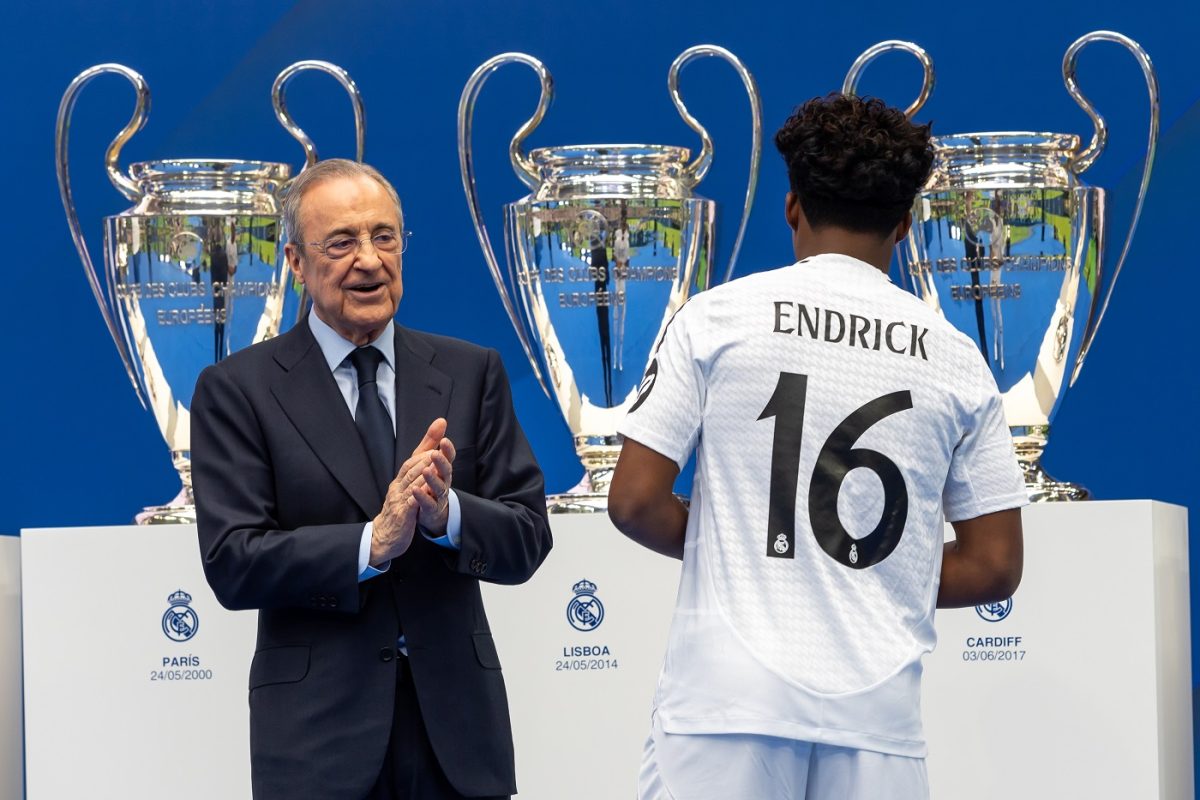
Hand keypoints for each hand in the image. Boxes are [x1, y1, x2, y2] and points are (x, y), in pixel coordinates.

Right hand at [370, 419, 447, 562]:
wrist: (384, 537)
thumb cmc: (398, 511)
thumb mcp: (407, 490)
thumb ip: (418, 474)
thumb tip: (429, 454)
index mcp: (400, 481)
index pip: (412, 459)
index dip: (426, 444)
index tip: (440, 427)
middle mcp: (398, 487)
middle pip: (411, 468)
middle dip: (425, 455)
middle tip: (438, 445)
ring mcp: (399, 501)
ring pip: (411, 483)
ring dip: (423, 471)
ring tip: (434, 461)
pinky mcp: (402, 515)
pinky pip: (410, 503)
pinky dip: (418, 495)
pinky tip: (426, 489)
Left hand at [412, 431, 455, 534]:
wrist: (431, 510)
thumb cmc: (429, 481)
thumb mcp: (427, 459)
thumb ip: (432, 441)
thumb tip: (441, 420)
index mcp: (443, 468)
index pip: (449, 457)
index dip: (448, 450)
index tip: (444, 440)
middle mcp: (444, 481)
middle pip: (446, 471)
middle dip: (442, 462)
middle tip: (436, 454)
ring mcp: (439, 496)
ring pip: (439, 487)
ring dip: (433, 479)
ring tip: (426, 471)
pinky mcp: (431, 508)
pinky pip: (428, 503)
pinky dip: (422, 497)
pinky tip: (415, 490)